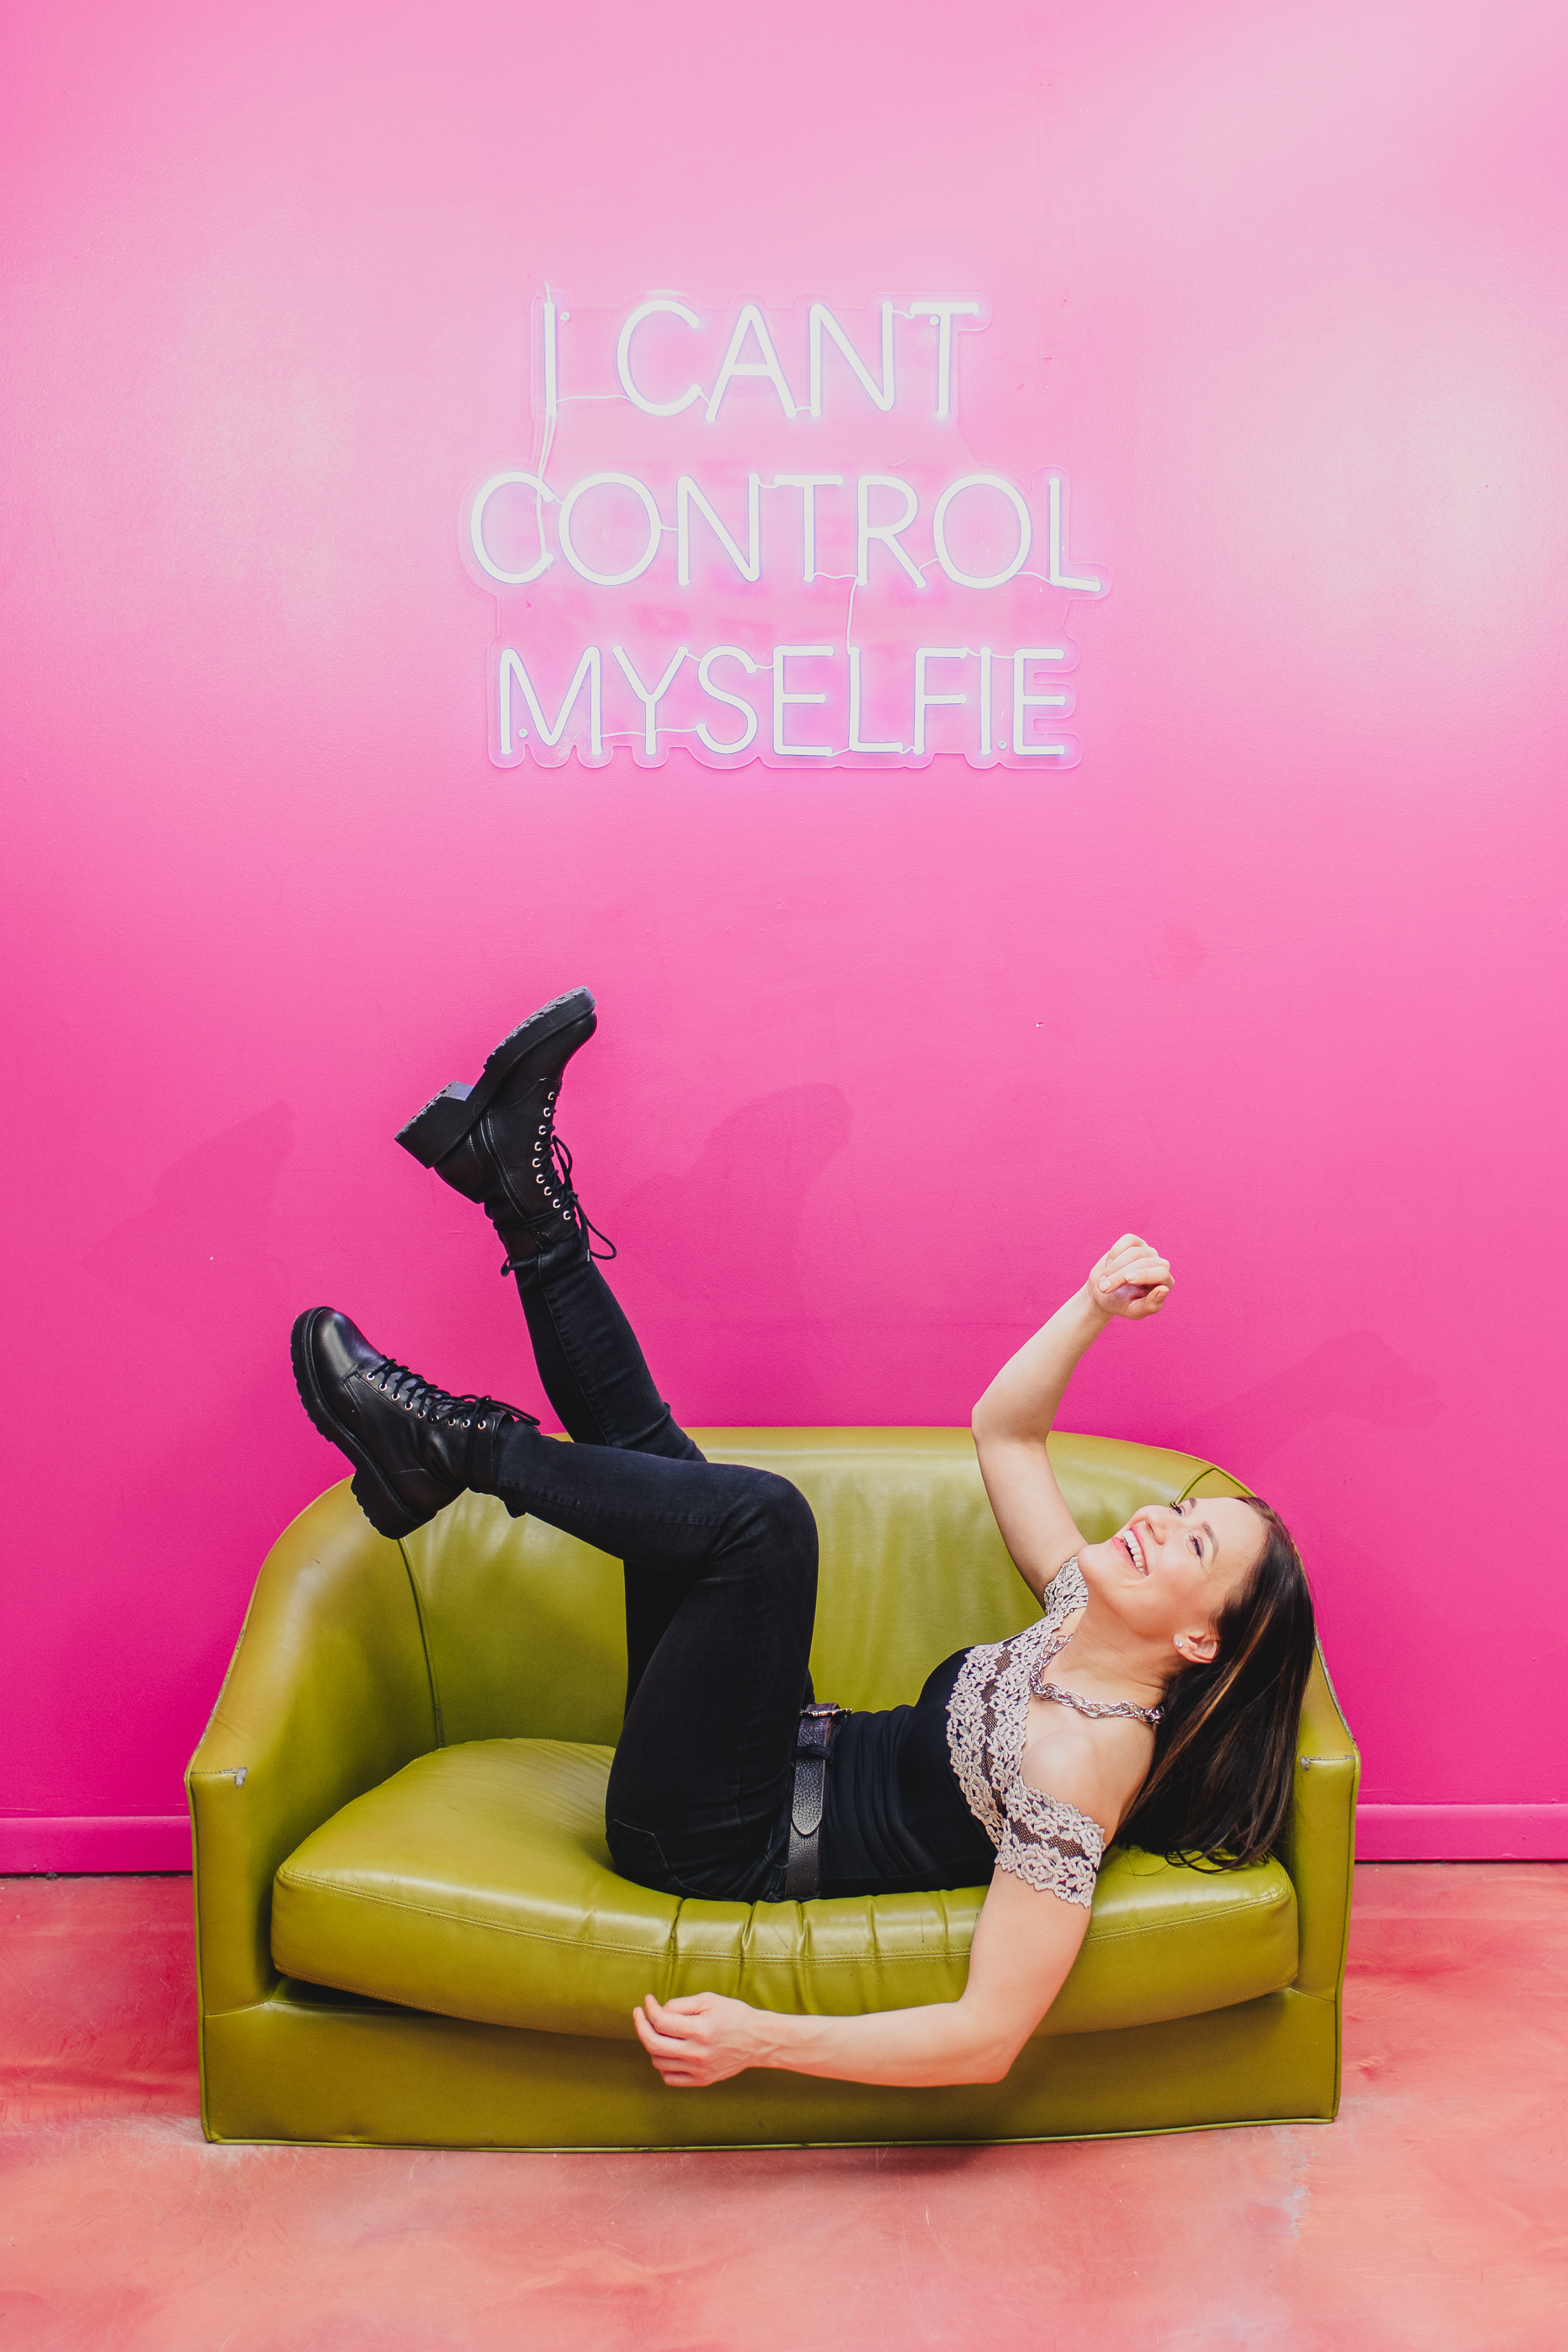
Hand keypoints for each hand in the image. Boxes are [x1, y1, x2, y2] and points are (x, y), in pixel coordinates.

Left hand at [633, 1990, 761, 2087]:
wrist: (757, 2040)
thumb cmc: (734, 2015)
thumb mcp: (709, 2000)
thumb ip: (681, 2005)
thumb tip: (659, 2011)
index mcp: (700, 2030)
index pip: (661, 2021)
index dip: (649, 2009)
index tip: (648, 2001)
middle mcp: (697, 2053)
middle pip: (653, 2044)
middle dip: (641, 2026)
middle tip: (640, 2015)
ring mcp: (698, 2070)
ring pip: (658, 2061)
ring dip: (652, 2044)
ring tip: (658, 2031)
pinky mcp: (701, 2080)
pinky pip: (670, 2077)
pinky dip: (663, 2064)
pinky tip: (668, 2050)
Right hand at [1087, 1233, 1172, 1320]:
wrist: (1102, 1291)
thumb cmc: (1121, 1303)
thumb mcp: (1134, 1311)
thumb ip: (1151, 1305)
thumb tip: (1163, 1289)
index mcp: (1165, 1283)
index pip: (1162, 1273)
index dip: (1144, 1275)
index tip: (1127, 1279)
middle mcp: (1160, 1264)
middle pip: (1144, 1263)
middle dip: (1120, 1276)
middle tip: (1103, 1288)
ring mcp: (1149, 1251)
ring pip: (1133, 1253)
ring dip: (1113, 1268)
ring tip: (1103, 1281)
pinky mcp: (1136, 1242)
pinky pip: (1127, 1240)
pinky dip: (1115, 1252)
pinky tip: (1110, 1264)